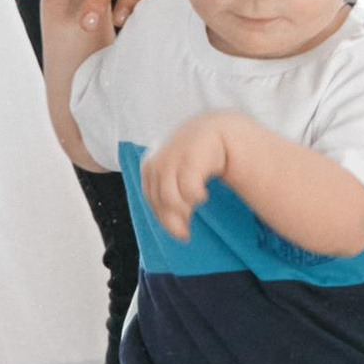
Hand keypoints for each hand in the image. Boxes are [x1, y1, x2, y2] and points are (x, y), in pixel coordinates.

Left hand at [140, 110, 232, 242]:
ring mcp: (170, 159)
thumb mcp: (178, 177)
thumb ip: (171, 200)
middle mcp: (156, 162)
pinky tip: (203, 195)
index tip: (183, 233)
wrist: (215, 129)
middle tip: (187, 231)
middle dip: (175, 219)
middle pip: (160, 202)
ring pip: (170, 199)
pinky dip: (196, 197)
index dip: (165, 220)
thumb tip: (180, 233)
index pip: (151, 200)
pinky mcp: (188, 158)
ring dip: (184, 209)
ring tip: (198, 202)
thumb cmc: (196, 159)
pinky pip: (188, 191)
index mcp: (149, 166)